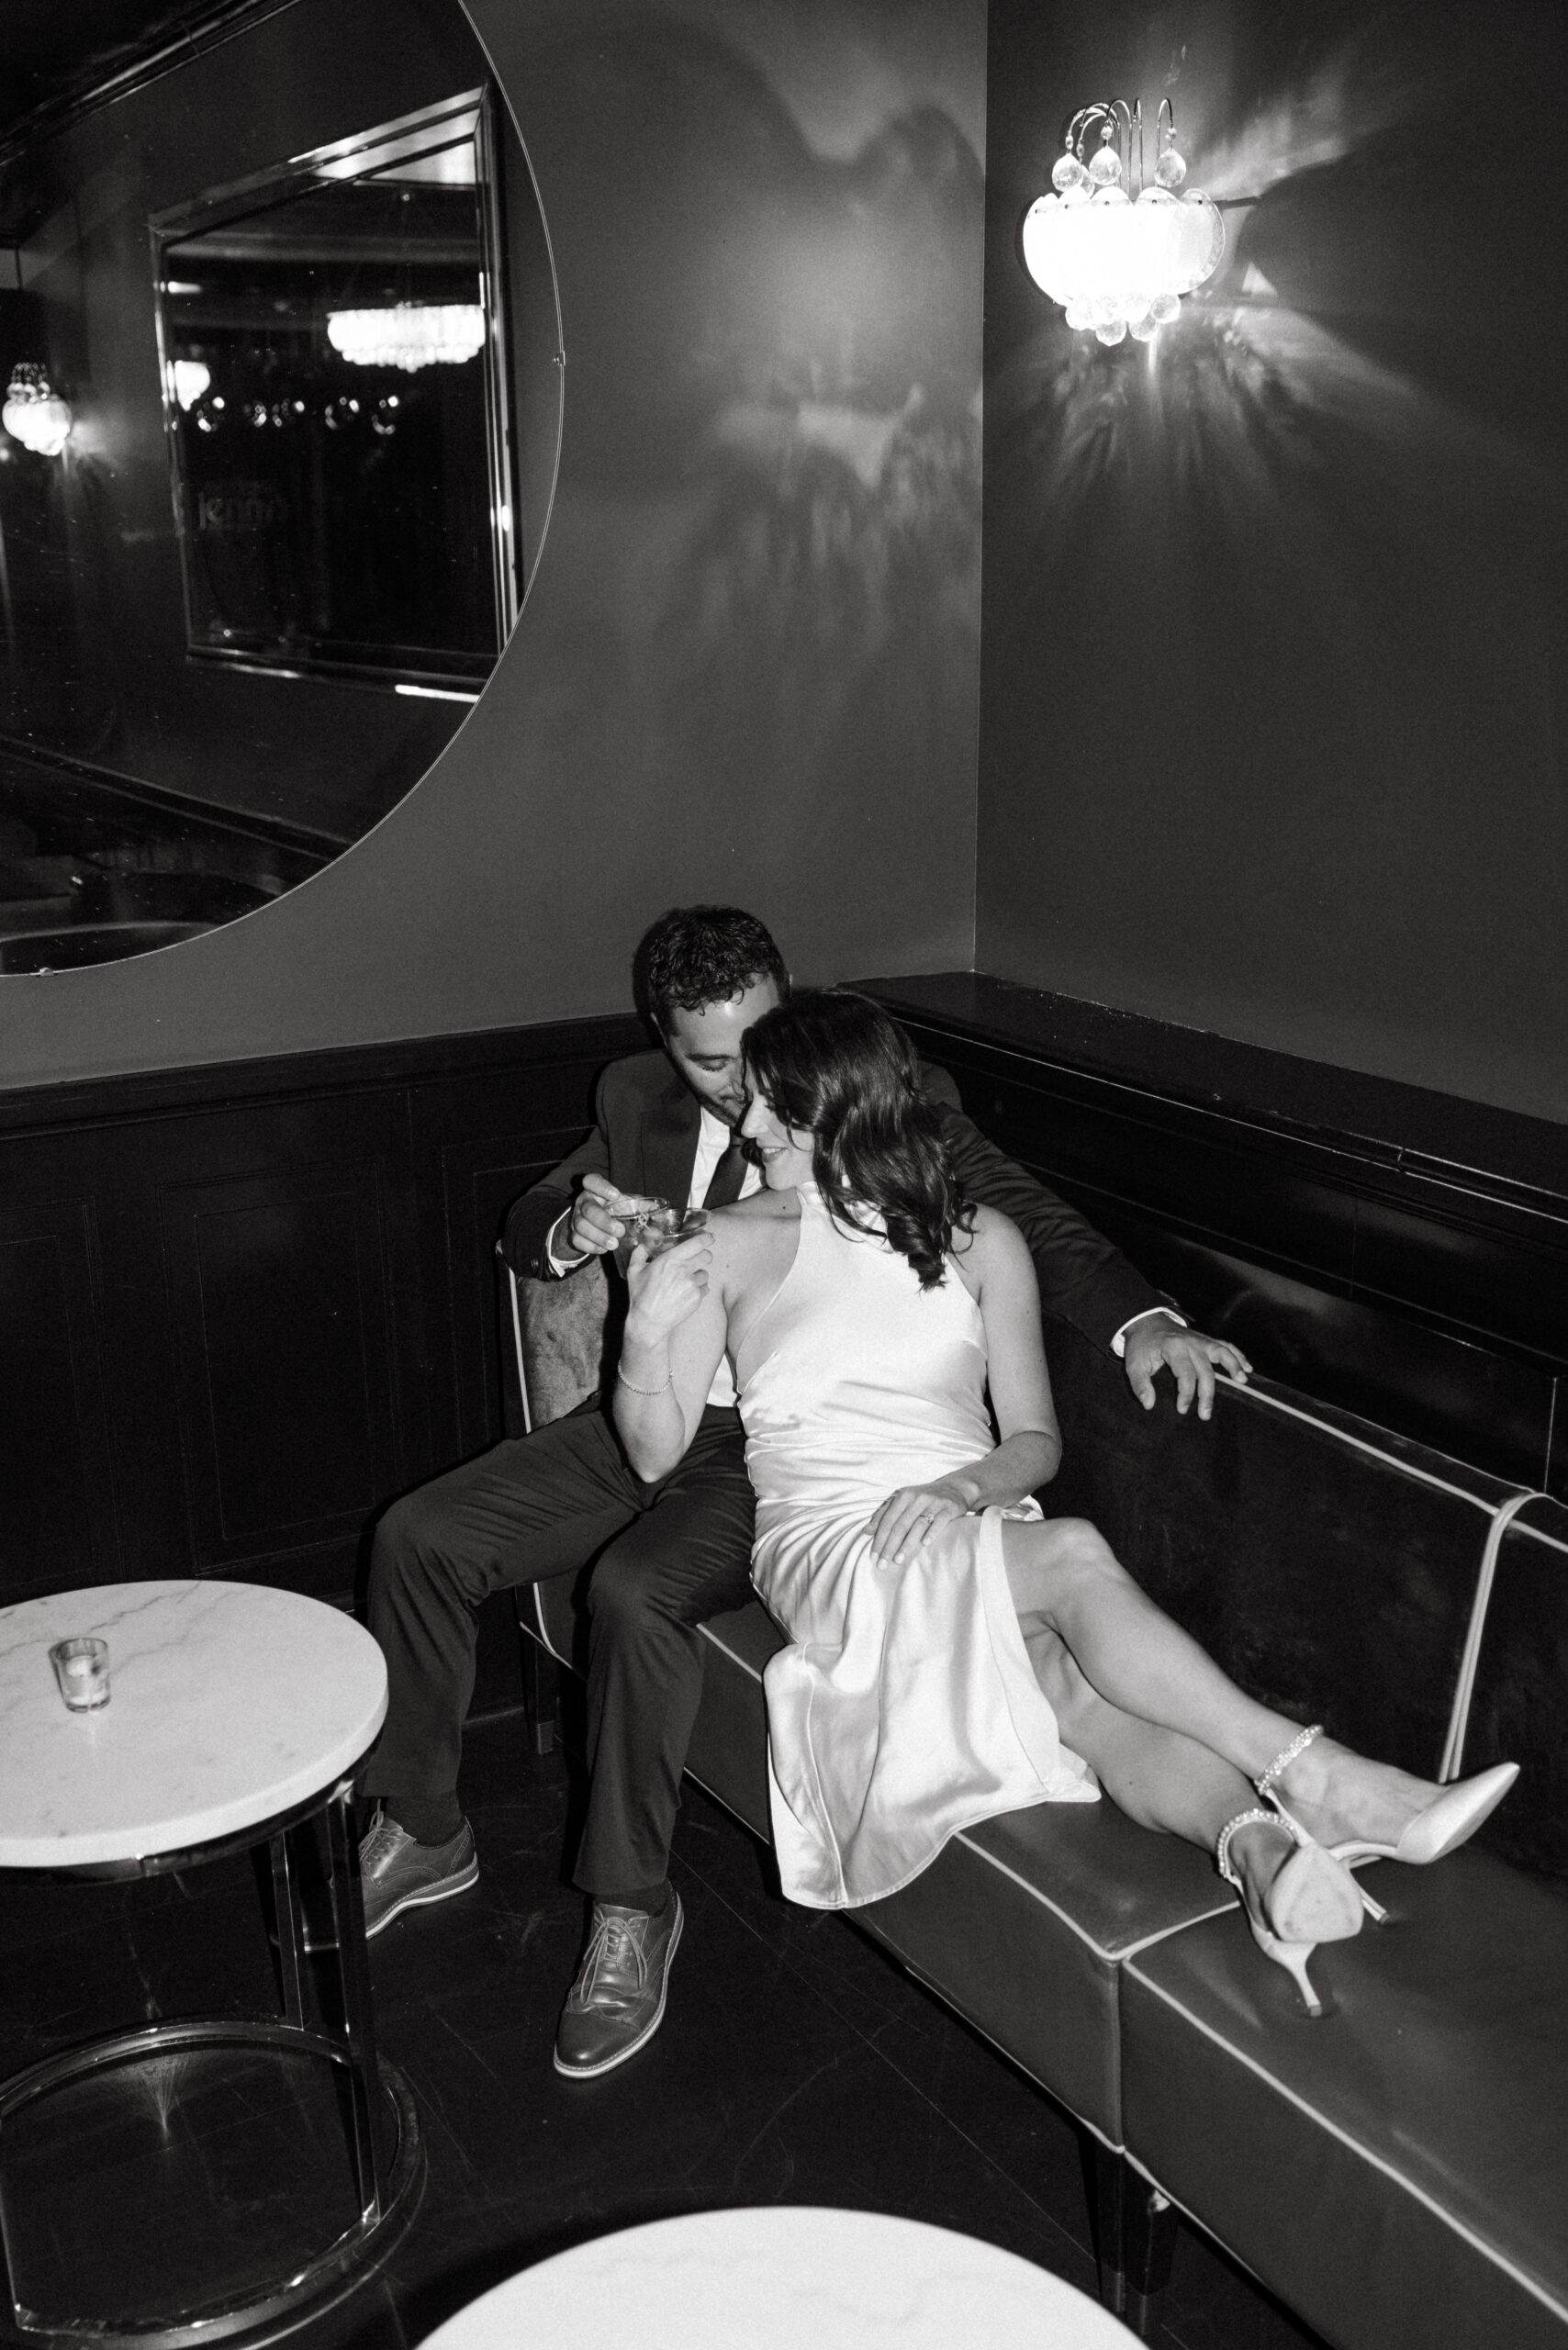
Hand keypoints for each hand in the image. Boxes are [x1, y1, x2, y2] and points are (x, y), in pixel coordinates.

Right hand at [567, 1172, 660, 1259]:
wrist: (595, 1224)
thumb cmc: (614, 1210)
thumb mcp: (626, 1204)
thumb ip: (640, 1206)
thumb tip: (659, 1213)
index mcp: (594, 1189)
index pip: (591, 1181)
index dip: (601, 1187)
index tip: (615, 1195)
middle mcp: (583, 1202)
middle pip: (588, 1209)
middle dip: (604, 1221)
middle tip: (620, 1231)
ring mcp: (576, 1218)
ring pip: (581, 1226)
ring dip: (599, 1236)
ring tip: (614, 1244)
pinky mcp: (573, 1233)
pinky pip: (577, 1240)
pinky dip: (591, 1246)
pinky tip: (604, 1249)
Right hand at [623, 1232, 712, 1344]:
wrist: (649, 1322)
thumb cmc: (640, 1296)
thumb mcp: (634, 1272)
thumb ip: (639, 1254)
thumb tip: (643, 1245)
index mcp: (670, 1259)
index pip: (697, 1243)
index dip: (706, 1238)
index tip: (710, 1237)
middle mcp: (684, 1270)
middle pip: (707, 1256)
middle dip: (704, 1256)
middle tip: (697, 1259)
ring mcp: (692, 1285)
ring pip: (705, 1273)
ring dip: (699, 1275)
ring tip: (685, 1282)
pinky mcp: (697, 1298)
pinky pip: (705, 1288)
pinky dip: (699, 1289)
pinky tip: (686, 1293)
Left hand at [865, 1478, 973, 1564]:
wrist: (955, 1488)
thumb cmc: (923, 1499)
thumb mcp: (902, 1501)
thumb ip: (884, 1514)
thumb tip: (866, 1532)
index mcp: (903, 1496)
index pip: (887, 1521)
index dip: (879, 1539)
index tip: (873, 1557)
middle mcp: (917, 1498)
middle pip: (900, 1525)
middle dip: (889, 1546)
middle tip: (882, 1564)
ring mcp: (934, 1503)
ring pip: (917, 1525)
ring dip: (907, 1544)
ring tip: (898, 1560)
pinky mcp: (949, 1508)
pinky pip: (939, 1522)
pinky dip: (932, 1533)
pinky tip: (924, 1544)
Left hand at [1123, 1314, 1250, 1420]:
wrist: (1146, 1322)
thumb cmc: (1142, 1345)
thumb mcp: (1134, 1365)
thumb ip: (1140, 1385)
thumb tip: (1149, 1404)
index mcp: (1173, 1347)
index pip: (1185, 1374)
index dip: (1186, 1394)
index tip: (1182, 1409)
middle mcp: (1191, 1342)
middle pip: (1205, 1370)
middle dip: (1207, 1394)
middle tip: (1205, 1414)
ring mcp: (1201, 1340)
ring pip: (1222, 1353)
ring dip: (1233, 1367)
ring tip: (1242, 1382)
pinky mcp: (1206, 1340)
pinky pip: (1226, 1346)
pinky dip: (1238, 1355)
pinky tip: (1248, 1368)